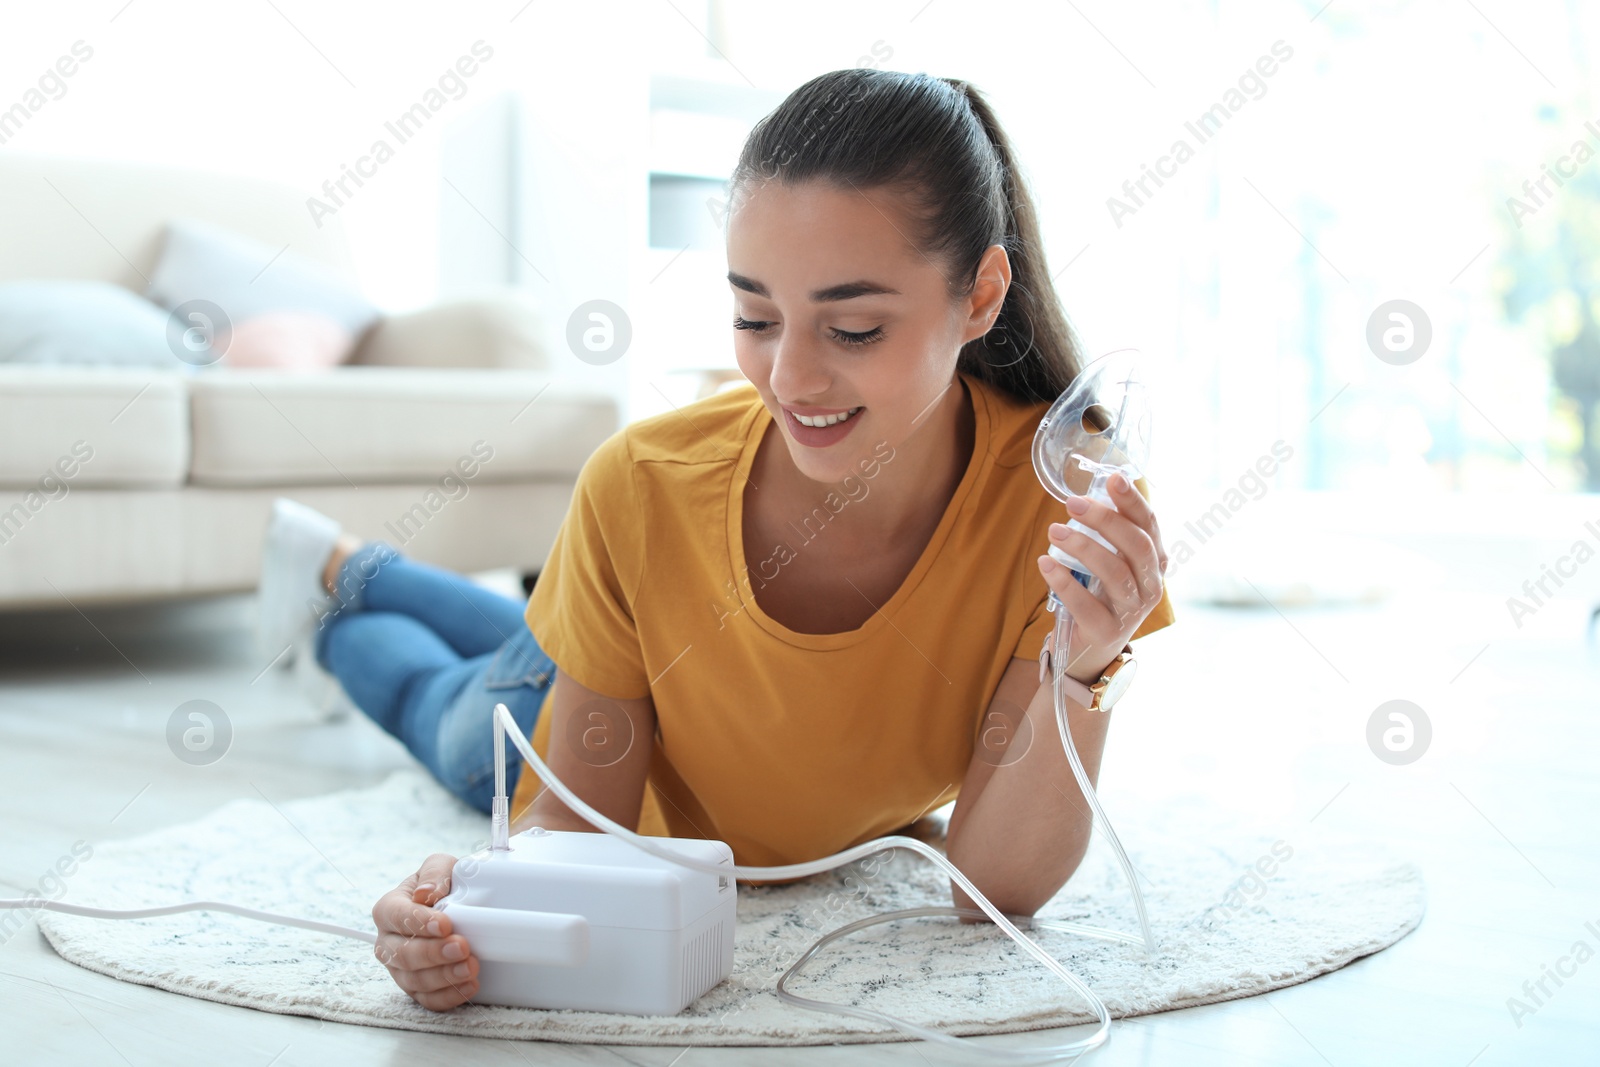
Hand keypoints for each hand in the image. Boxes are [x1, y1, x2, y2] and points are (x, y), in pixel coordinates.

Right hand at [371, 853, 479, 1010]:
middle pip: (401, 954)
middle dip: (433, 953)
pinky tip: (469, 985)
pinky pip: (427, 999)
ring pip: (413, 980)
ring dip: (444, 976)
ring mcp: (400, 968)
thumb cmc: (443, 885)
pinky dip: (448, 996)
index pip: (396, 916)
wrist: (457, 905)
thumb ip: (435, 873)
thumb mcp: (441, 867)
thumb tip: (426, 892)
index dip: (419, 922)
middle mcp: (388, 942)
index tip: (445, 924)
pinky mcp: (417, 988)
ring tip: (471, 967)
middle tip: (462, 947)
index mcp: (388, 909)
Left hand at [1036, 472, 1168, 684]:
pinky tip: (1046, 563)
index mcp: (1154, 564)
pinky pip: (1086, 604)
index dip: (1133, 501)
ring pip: (1114, 572)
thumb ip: (1106, 536)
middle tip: (1071, 503)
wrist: (1089, 650)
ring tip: (1054, 531)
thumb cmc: (1098, 597)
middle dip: (1104, 520)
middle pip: (1136, 545)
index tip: (1113, 478)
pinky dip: (1063, 581)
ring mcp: (1132, 612)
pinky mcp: (1107, 632)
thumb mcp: (1109, 563)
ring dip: (1082, 546)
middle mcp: (1151, 587)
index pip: (1149, 526)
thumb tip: (1083, 496)